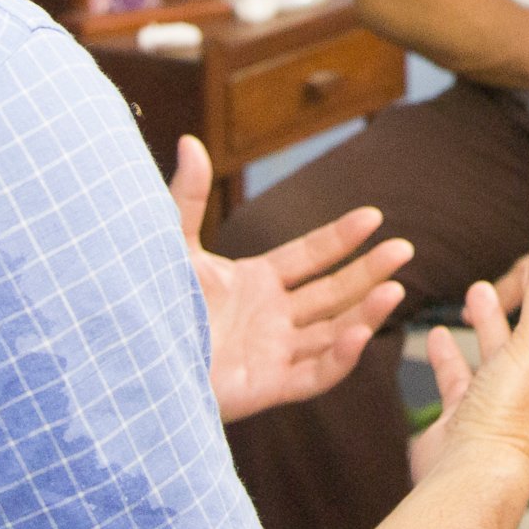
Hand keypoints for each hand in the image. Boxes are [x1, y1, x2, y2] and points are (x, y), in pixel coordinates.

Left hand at [166, 134, 411, 421]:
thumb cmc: (145, 306)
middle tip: (404, 249)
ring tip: (395, 288)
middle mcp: (271, 318)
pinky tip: (359, 332)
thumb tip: (189, 140)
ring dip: (365, 312)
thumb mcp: (173, 249)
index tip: (374, 217)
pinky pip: (313, 376)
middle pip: (332, 293)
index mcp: (255, 283)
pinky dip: (339, 357)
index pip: (310, 257)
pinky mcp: (265, 388)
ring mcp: (271, 354)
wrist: (124, 360)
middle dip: (368, 272)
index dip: (341, 238)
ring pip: (332, 332)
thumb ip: (187, 199)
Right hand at [408, 220, 528, 484]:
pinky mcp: (470, 415)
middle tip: (523, 262)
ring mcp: (505, 400)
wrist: (470, 478)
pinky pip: (462, 377)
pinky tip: (438, 335)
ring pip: (502, 350)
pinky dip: (451, 354)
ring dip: (492, 321)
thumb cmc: (511, 414)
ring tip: (477, 292)